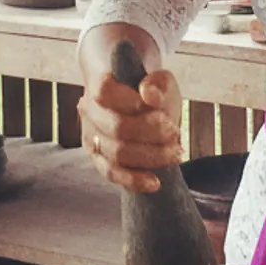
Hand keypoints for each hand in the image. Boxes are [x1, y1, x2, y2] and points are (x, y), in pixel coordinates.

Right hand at [77, 67, 182, 192]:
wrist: (141, 109)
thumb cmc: (150, 93)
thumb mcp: (161, 82)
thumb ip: (158, 84)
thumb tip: (149, 94)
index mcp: (99, 85)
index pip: (104, 92)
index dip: (130, 101)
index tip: (158, 109)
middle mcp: (90, 111)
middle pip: (116, 127)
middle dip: (151, 133)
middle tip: (175, 132)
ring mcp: (92, 137)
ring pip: (116, 153)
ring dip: (151, 155)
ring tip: (175, 152)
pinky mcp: (98, 159)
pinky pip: (112, 174)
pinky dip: (134, 179)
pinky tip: (155, 182)